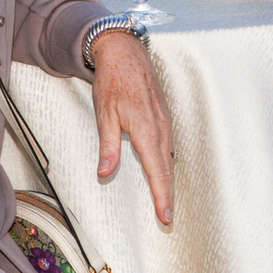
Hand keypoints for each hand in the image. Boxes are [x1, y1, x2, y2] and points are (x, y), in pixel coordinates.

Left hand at [89, 29, 173, 226]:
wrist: (125, 52)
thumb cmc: (112, 82)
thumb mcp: (104, 114)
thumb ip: (108, 146)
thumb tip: (104, 174)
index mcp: (146, 130)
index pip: (157, 172)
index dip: (162, 197)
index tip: (166, 217)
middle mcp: (160, 128)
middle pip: (167, 170)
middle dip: (168, 196)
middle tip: (168, 220)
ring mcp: (165, 122)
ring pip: (169, 159)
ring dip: (168, 181)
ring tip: (166, 203)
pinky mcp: (164, 117)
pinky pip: (168, 147)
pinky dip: (167, 164)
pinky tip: (163, 172)